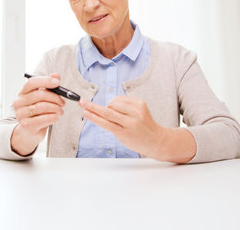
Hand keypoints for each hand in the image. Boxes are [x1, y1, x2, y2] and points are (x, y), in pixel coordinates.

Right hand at [10, 74, 64, 155]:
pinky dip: (53, 117)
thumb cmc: (37, 113)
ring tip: (60, 111)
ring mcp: (20, 114)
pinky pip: (43, 118)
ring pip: (42, 106)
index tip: (58, 82)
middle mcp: (18, 102)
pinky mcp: (26, 125)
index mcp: (22, 93)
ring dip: (56, 108)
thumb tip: (56, 75)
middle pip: (39, 95)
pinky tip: (56, 117)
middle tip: (63, 102)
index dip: (46, 81)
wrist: (29, 132)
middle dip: (55, 98)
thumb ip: (49, 87)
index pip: (32, 82)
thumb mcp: (43, 99)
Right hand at [79, 96, 195, 162]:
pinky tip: (123, 109)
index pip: (106, 122)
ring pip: (114, 102)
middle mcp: (132, 120)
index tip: (84, 110)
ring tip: (117, 114)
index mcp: (125, 132)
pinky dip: (119, 103)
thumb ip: (111, 125)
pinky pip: (122, 98)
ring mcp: (138, 110)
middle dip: (93, 106)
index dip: (93, 116)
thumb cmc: (137, 140)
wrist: (156, 139)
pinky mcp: (141, 103)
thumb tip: (98, 112)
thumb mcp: (122, 138)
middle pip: (108, 111)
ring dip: (110, 106)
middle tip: (83, 102)